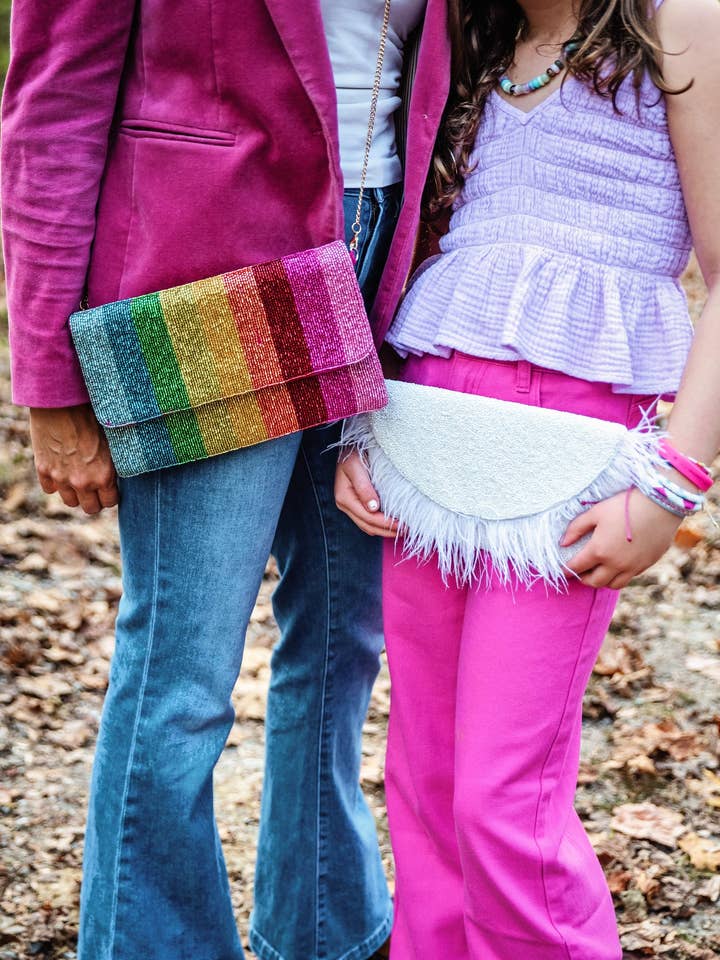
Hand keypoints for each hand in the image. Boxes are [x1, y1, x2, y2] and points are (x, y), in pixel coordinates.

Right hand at [29, 404, 118, 513]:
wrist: (61, 402)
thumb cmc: (92, 416)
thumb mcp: (112, 441)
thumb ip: (114, 463)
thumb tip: (120, 473)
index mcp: (104, 476)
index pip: (110, 502)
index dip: (110, 496)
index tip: (109, 489)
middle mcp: (82, 482)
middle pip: (90, 508)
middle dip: (94, 500)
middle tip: (95, 488)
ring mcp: (61, 478)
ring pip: (70, 501)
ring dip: (75, 493)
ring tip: (78, 479)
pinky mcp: (43, 470)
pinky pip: (50, 489)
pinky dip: (55, 482)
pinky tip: (61, 469)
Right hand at [335, 449, 397, 537]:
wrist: (349, 447)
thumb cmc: (352, 454)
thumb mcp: (356, 467)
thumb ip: (364, 487)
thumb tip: (374, 508)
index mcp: (344, 497)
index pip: (368, 517)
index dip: (386, 524)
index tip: (404, 524)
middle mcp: (345, 505)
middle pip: (368, 526)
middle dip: (388, 530)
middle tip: (408, 530)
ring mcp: (350, 506)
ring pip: (368, 526)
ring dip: (385, 530)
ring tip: (403, 529)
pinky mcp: (356, 504)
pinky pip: (368, 521)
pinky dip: (381, 525)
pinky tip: (393, 523)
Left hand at [562, 489, 682, 589]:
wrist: (661, 505)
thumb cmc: (625, 505)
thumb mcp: (596, 512)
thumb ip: (576, 528)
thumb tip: (563, 543)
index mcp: (599, 551)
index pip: (577, 567)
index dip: (566, 570)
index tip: (561, 570)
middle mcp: (615, 564)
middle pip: (594, 582)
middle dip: (583, 579)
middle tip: (578, 573)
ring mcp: (632, 567)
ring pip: (613, 585)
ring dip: (602, 581)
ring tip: (597, 572)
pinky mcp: (646, 565)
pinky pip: (629, 577)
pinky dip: (619, 576)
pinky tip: (617, 566)